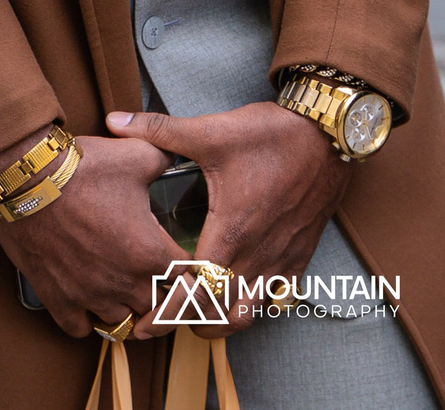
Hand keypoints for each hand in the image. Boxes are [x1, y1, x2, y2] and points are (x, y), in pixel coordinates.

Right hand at [0, 127, 174, 339]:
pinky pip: (81, 329)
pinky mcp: (59, 300)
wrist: (28, 180)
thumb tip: (174, 154)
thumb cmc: (84, 169)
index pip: (188, 280)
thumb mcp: (137, 156)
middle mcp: (125, 283)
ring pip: (121, 322)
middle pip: (158, 307)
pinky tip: (87, 299)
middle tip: (150, 272)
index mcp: (150, 253)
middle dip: (158, 291)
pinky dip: (87, 318)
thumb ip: (165, 160)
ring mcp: (91, 296)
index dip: (186, 269)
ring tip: (120, 286)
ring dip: (124, 306)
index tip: (176, 258)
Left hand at [109, 102, 347, 334]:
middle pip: (216, 313)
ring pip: (247, 314)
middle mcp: (256, 254)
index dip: (166, 312)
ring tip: (197, 316)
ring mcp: (280, 259)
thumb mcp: (211, 131)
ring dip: (219, 321)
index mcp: (230, 231)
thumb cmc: (272, 134)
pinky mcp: (299, 256)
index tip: (144, 322)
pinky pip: (276, 299)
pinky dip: (253, 305)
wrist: (329, 133)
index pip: (194, 292)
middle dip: (185, 322)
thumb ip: (158, 130)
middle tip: (159, 319)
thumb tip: (114, 121)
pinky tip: (237, 295)